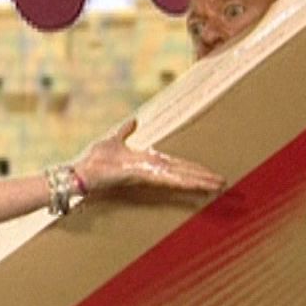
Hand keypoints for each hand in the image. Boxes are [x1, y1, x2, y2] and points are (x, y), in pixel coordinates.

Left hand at [71, 119, 224, 198]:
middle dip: (204, 179)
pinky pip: (168, 179)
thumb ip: (125, 131)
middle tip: (225, 184)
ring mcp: (149, 174)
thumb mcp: (113, 139)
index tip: (210, 174)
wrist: (80, 172)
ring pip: (181, 178)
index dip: (194, 169)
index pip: (177, 165)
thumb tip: (134, 119)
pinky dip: (185, 182)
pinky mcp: (143, 177)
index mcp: (148, 161)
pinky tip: (199, 185)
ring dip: (201, 182)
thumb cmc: (94, 159)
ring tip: (220, 186)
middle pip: (184, 173)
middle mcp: (152, 170)